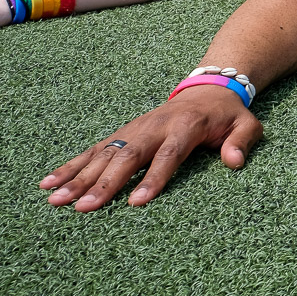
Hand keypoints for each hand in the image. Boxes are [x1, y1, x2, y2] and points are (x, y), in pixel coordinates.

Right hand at [40, 85, 260, 211]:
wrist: (208, 88)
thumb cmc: (228, 115)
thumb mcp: (247, 123)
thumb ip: (242, 141)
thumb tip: (234, 162)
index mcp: (187, 126)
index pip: (169, 154)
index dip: (154, 178)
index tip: (137, 202)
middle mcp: (155, 126)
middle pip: (128, 156)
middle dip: (105, 183)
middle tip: (84, 207)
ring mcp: (135, 129)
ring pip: (104, 154)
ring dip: (80, 177)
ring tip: (56, 199)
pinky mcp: (122, 133)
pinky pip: (94, 150)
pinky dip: (71, 166)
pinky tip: (50, 183)